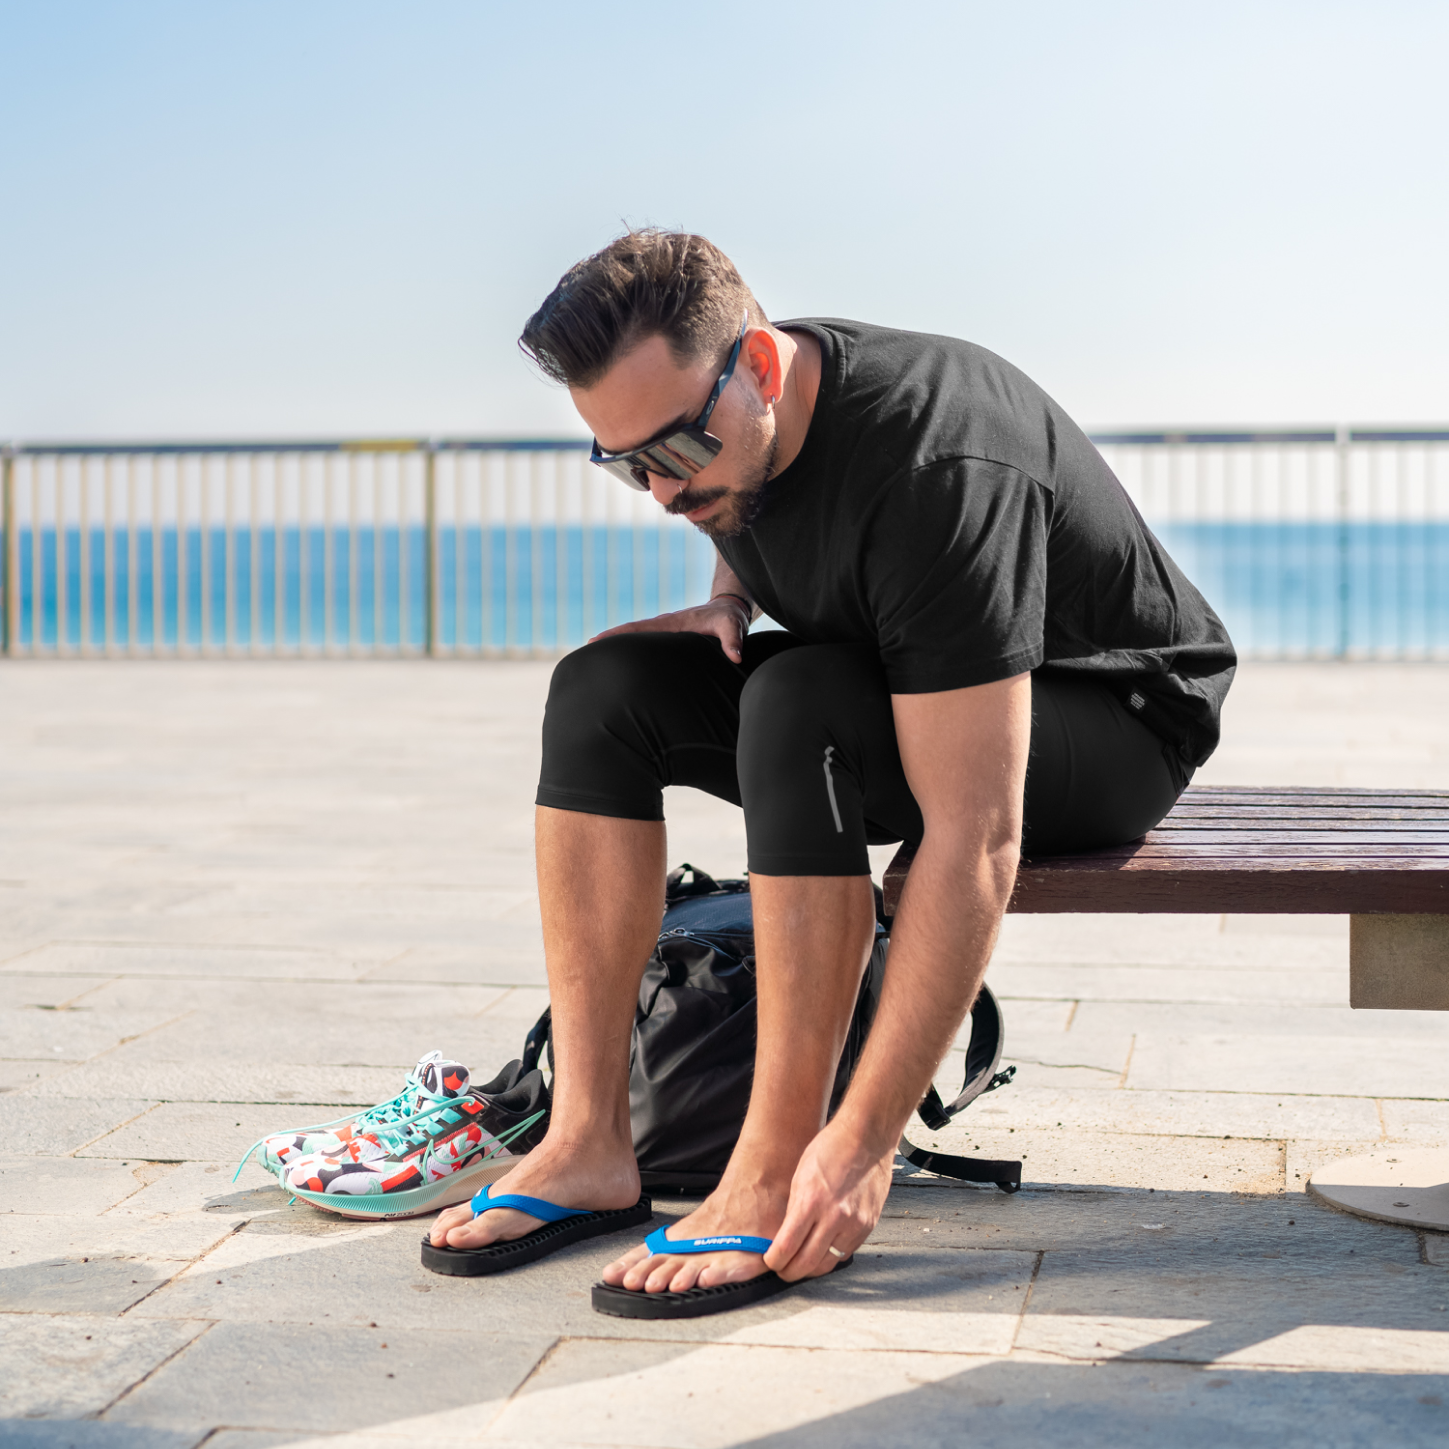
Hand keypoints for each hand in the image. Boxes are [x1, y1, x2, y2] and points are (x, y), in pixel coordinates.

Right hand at [590, 595, 751, 663]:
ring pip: (635, 640)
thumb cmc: (730, 617)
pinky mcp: (668, 639)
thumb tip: (735, 655)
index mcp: (672, 623)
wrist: (730, 609)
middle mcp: (664, 626)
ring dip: (617, 647)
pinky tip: (621, 665)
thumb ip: (733, 639)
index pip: (638, 629)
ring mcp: (664, 632)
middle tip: (583, 654)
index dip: (617, 635)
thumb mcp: (733, 625)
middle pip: (629, 634)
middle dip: (607, 642)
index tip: (594, 641)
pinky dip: (630, 650)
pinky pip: (645, 645)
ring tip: (593, 662)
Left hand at [762, 1120, 894, 1280]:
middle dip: (789, 1272)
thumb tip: (786, 1237)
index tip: (769, 1261)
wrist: (867, 1137)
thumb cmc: (831, 1148)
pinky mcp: (868, 1226)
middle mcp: (834, 1217)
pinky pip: (845, 1253)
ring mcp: (854, 1224)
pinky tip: (822, 1250)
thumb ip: (794, 1208)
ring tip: (800, 1263)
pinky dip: (831, 1255)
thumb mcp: (800, 1174)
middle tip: (782, 1269)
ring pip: (827, 1264)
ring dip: (811, 1269)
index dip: (774, 1261)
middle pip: (806, 1265)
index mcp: (811, 1201)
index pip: (786, 1248)